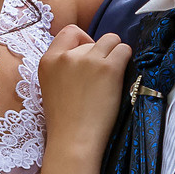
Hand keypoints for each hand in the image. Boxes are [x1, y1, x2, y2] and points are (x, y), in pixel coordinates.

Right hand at [34, 23, 130, 149]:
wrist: (73, 141)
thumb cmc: (65, 121)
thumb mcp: (51, 86)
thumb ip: (63, 67)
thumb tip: (89, 51)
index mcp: (47, 60)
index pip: (69, 32)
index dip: (83, 41)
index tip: (89, 57)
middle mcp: (66, 56)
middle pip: (93, 39)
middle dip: (100, 54)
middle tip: (101, 77)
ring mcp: (87, 61)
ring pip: (112, 40)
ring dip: (116, 53)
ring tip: (113, 75)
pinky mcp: (108, 68)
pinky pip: (125, 50)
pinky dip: (127, 60)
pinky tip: (122, 77)